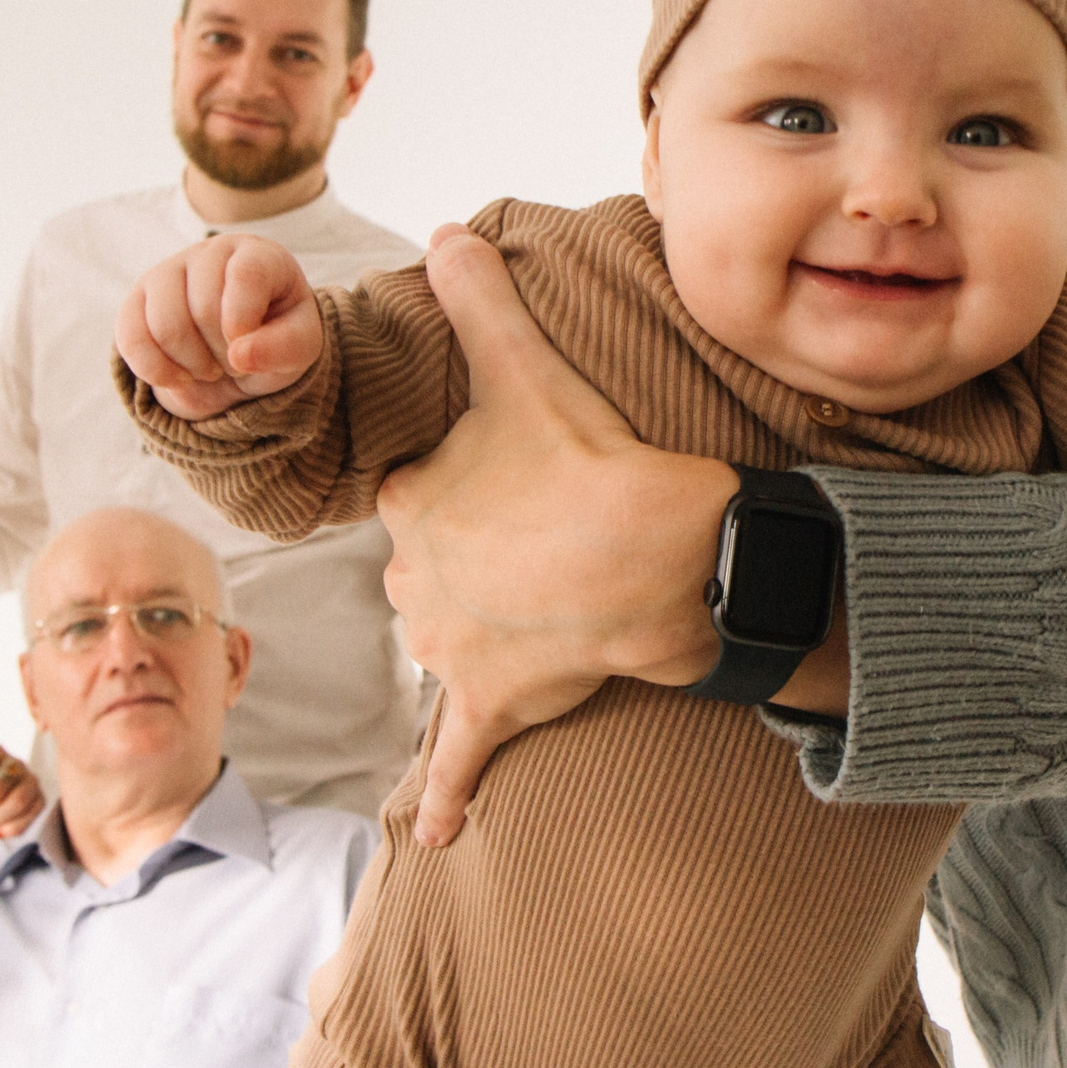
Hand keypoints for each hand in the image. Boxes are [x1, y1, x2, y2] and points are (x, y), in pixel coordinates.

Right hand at [114, 235, 322, 420]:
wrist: (242, 350)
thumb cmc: (276, 337)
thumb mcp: (301, 345)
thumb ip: (284, 348)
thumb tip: (241, 355)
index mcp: (259, 255)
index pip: (245, 275)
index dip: (242, 320)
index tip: (246, 352)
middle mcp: (210, 253)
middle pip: (203, 308)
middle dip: (223, 353)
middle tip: (237, 363)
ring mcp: (168, 272)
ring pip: (165, 325)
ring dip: (192, 365)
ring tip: (211, 369)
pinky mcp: (136, 301)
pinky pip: (131, 338)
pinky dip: (155, 371)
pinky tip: (180, 380)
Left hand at [377, 224, 734, 847]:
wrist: (655, 560)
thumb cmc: (589, 461)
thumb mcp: (526, 364)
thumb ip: (482, 300)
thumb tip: (449, 231)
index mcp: (411, 505)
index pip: (413, 492)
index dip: (459, 481)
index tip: (508, 475)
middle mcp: (412, 580)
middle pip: (427, 568)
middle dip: (468, 558)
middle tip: (533, 539)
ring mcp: (452, 649)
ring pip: (444, 643)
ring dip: (472, 638)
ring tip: (525, 624)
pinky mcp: (497, 703)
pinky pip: (461, 759)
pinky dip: (446, 797)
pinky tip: (435, 837)